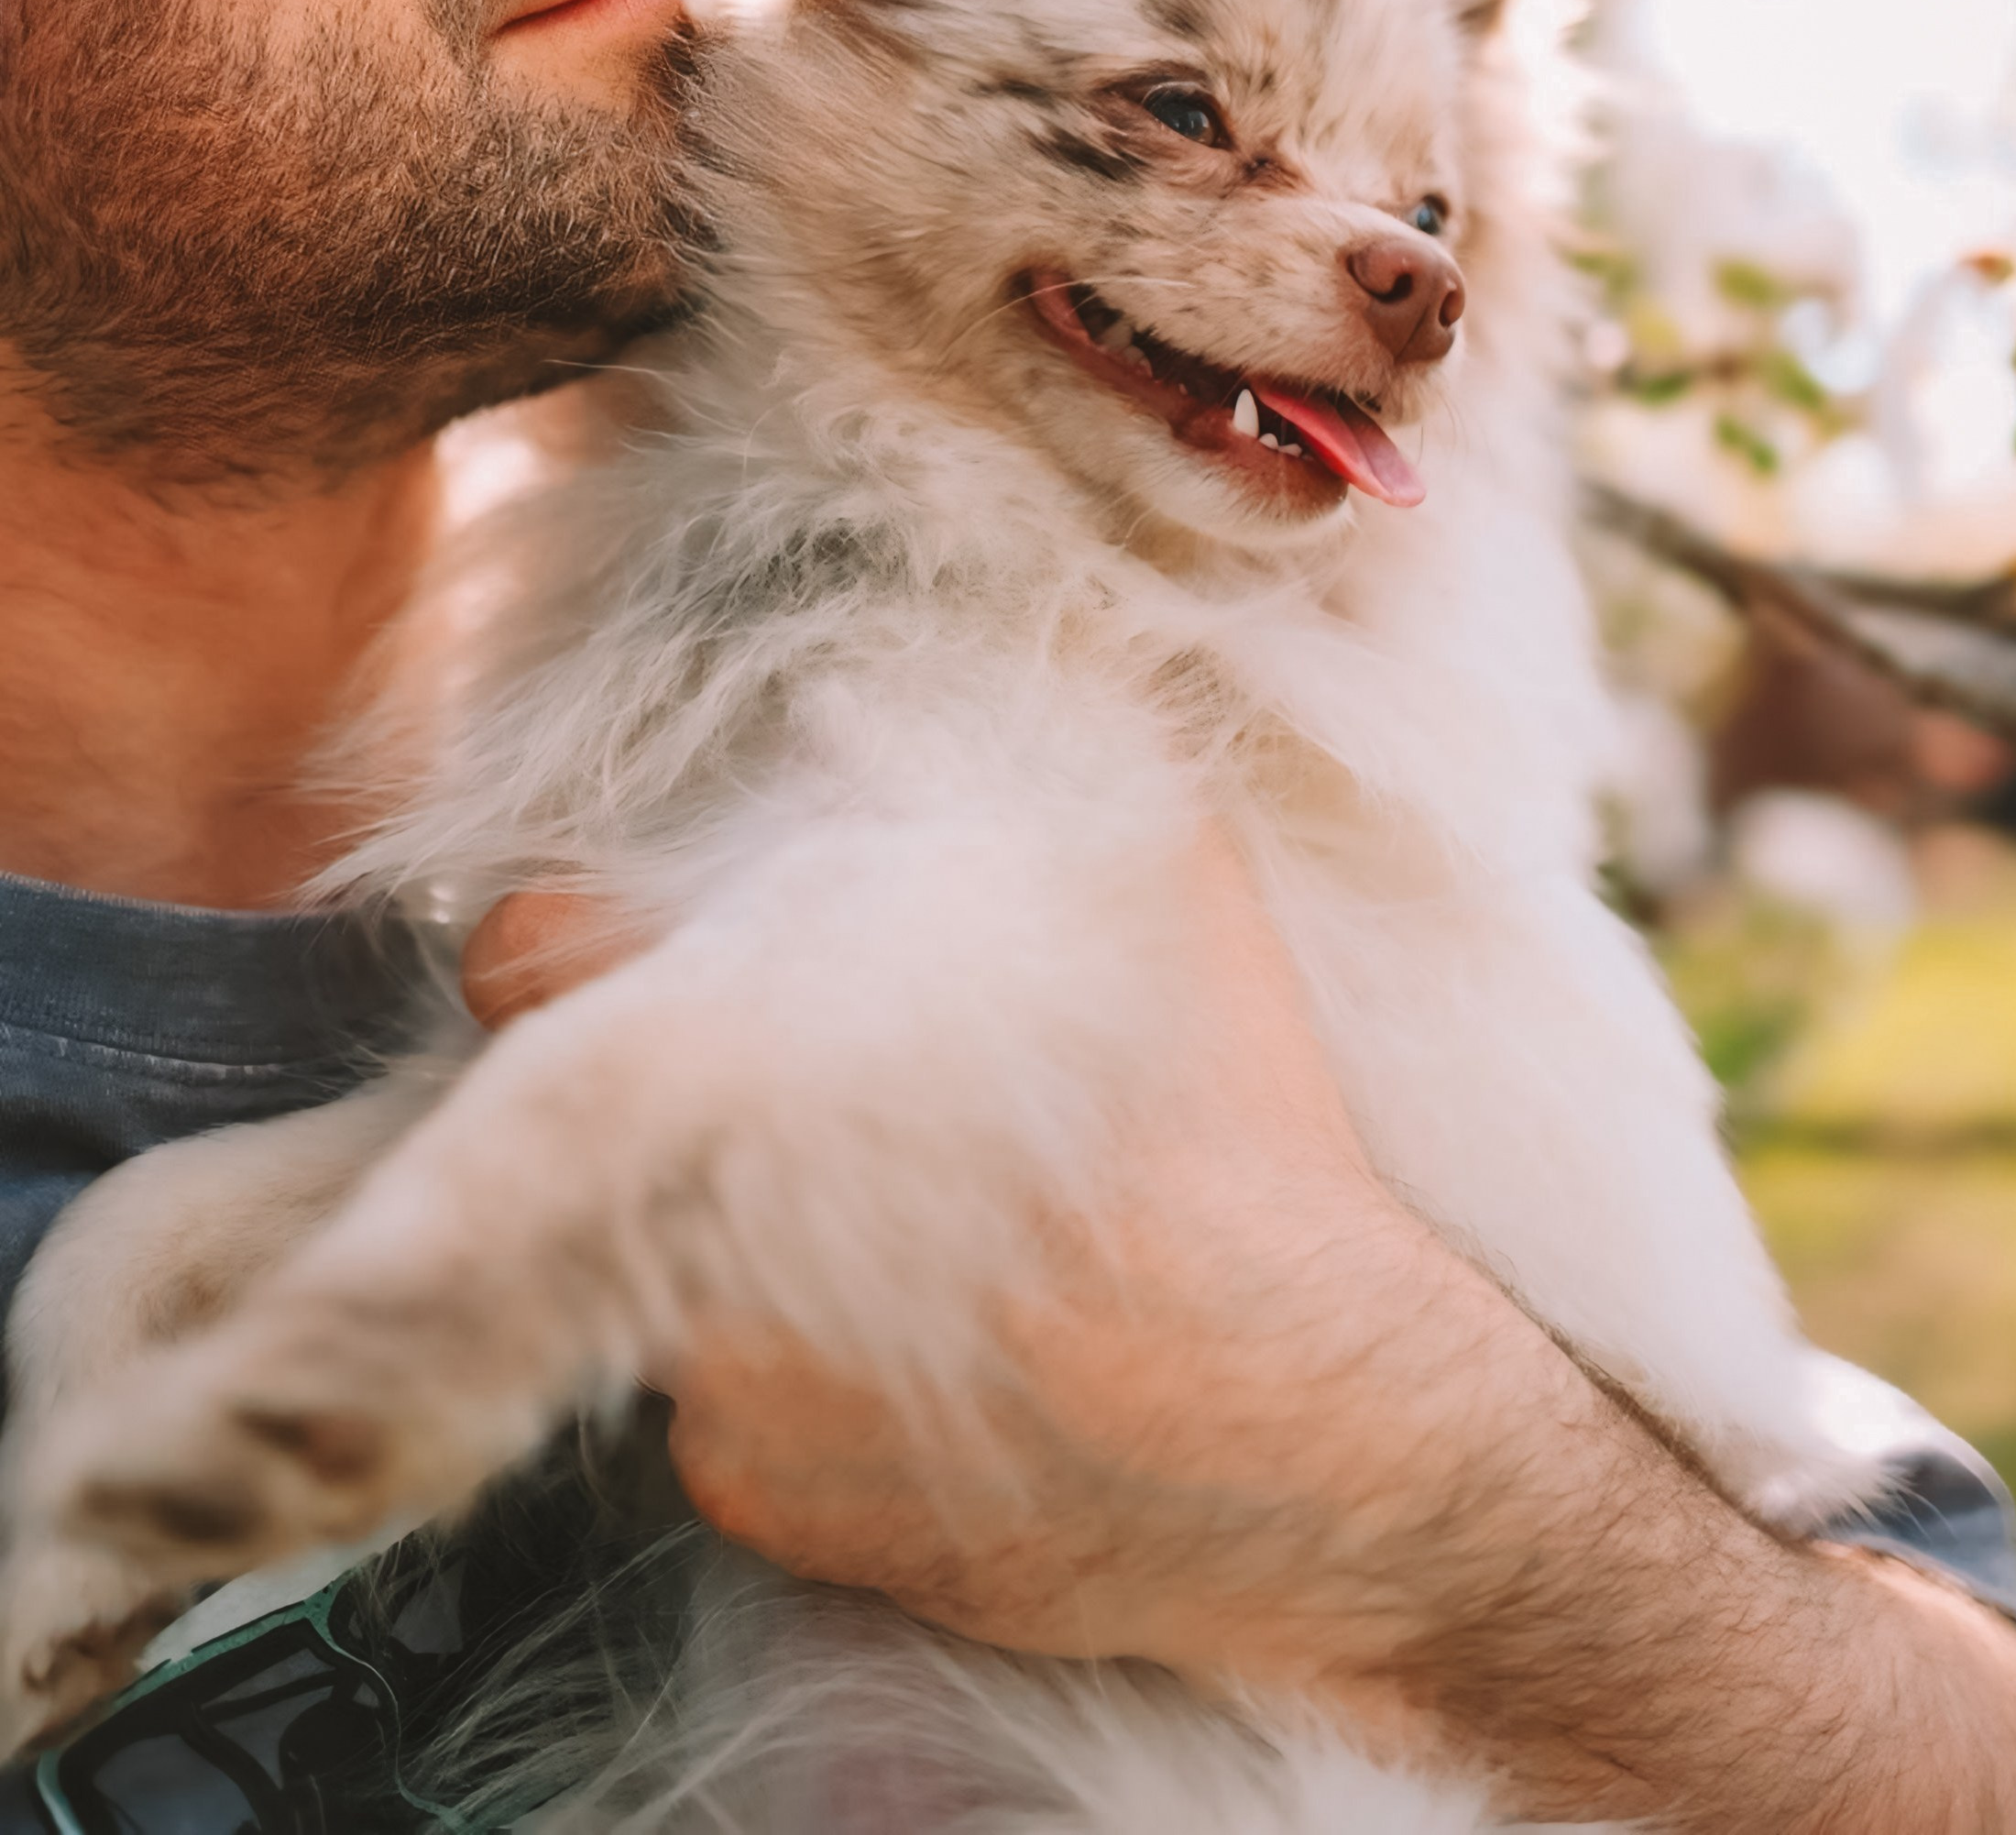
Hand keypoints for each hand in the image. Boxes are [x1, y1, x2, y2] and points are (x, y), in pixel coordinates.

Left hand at [464, 844, 2015, 1833]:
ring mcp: (716, 1391)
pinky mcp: (760, 1511)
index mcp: (766, 1044)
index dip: (573, 933)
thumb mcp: (1159, 874)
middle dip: (675, 1091)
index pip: (525, 958)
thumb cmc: (1237, 1137)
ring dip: (736, 1236)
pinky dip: (791, 1375)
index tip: (638, 937)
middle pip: (583, 1127)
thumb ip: (1013, 750)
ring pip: (661, 1272)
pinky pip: (724, 1415)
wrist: (1332, 1441)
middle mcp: (698, 1228)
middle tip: (816, 1084)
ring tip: (909, 1226)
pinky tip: (932, 1343)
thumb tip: (902, 664)